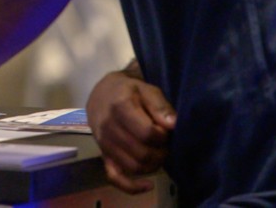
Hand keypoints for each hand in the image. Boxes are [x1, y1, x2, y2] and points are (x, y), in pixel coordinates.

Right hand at [85, 68, 176, 193]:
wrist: (102, 95)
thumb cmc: (128, 91)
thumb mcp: (146, 90)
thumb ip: (160, 106)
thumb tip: (174, 125)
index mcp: (120, 108)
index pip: (147, 133)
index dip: (163, 136)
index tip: (166, 130)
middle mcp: (108, 128)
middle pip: (142, 153)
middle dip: (160, 152)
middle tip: (165, 144)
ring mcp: (104, 144)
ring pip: (134, 166)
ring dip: (153, 165)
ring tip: (158, 153)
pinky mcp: (104, 155)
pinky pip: (115, 177)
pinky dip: (132, 186)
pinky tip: (148, 185)